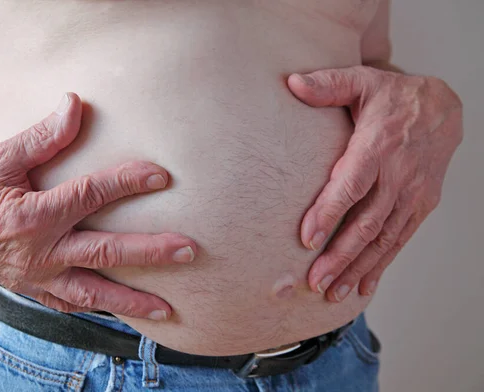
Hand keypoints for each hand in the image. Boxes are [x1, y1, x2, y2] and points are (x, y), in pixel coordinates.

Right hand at [0, 93, 195, 319]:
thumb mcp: (0, 157)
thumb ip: (43, 136)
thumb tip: (76, 104)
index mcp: (32, 217)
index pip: (91, 196)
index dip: (127, 183)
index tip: (161, 176)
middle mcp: (38, 253)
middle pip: (105, 253)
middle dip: (151, 252)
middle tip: (189, 250)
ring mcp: (36, 277)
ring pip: (92, 294)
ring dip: (131, 302)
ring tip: (166, 309)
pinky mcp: (32, 288)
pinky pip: (70, 305)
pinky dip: (98, 310)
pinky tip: (124, 314)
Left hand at [287, 66, 462, 301]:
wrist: (444, 108)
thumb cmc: (394, 96)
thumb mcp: (362, 81)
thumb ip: (328, 84)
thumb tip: (291, 82)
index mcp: (379, 146)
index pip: (352, 185)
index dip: (329, 212)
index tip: (306, 238)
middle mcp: (399, 175)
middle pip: (367, 222)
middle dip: (340, 255)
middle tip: (315, 281)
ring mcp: (413, 194)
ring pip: (384, 238)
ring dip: (358, 267)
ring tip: (333, 292)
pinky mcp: (421, 205)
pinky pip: (400, 240)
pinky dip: (382, 264)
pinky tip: (363, 285)